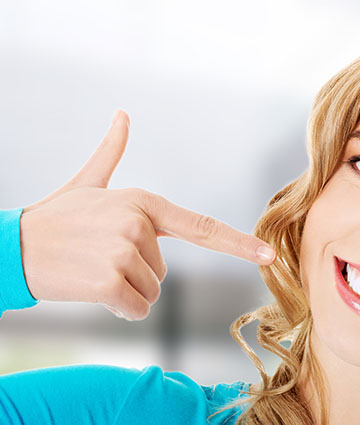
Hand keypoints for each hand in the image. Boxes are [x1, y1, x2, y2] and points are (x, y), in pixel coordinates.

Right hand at [19, 110, 276, 320]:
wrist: (13, 246)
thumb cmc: (56, 219)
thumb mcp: (88, 184)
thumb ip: (111, 153)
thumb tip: (122, 115)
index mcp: (144, 203)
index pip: (202, 228)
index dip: (239, 244)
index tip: (269, 256)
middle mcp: (140, 225)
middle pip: (163, 274)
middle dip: (135, 274)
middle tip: (98, 257)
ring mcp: (125, 253)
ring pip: (150, 294)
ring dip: (124, 291)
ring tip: (92, 269)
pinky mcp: (110, 282)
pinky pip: (136, 309)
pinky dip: (117, 309)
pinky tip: (90, 289)